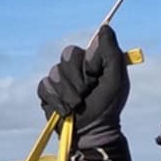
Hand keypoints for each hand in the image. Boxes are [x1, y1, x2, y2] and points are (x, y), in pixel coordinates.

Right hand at [36, 25, 130, 147]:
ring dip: (68, 92)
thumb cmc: (109, 106)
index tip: (97, 76)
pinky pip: (44, 87)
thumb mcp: (116, 77)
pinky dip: (56, 100)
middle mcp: (73, 68)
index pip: (81, 49)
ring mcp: (59, 80)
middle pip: (66, 57)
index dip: (88, 63)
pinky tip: (66, 111)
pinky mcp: (47, 94)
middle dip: (78, 79)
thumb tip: (104, 27)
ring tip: (78, 105)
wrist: (93, 132)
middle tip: (87, 93)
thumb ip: (111, 52)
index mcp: (90, 61)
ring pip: (55, 73)